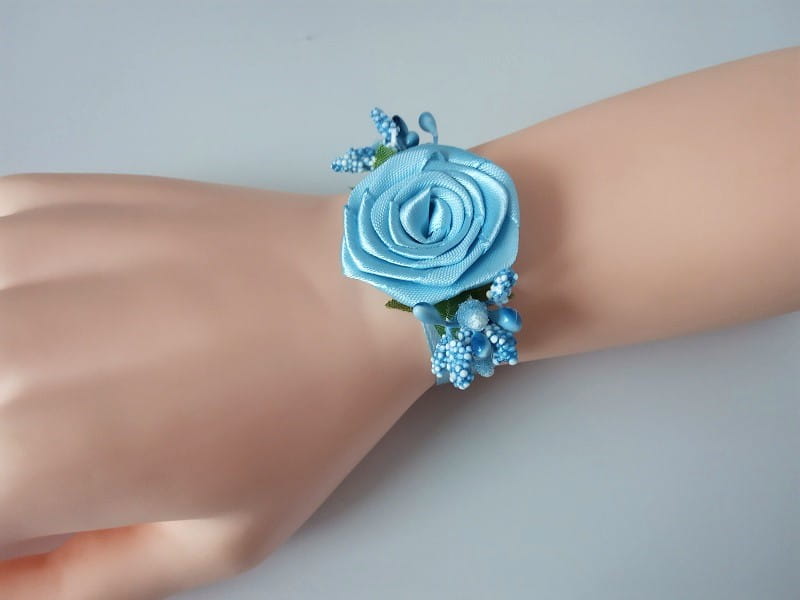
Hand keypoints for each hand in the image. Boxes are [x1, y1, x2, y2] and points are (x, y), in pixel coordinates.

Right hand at [0, 173, 430, 598]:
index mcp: (33, 460)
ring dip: (6, 370)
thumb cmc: (306, 416)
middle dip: (10, 447)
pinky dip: (3, 297)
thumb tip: (4, 587)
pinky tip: (54, 315)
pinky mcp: (46, 202)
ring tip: (72, 380)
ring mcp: (19, 259)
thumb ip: (78, 582)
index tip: (43, 503)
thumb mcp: (209, 545)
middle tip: (65, 442)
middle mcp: (3, 353)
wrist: (355, 289)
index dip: (7, 519)